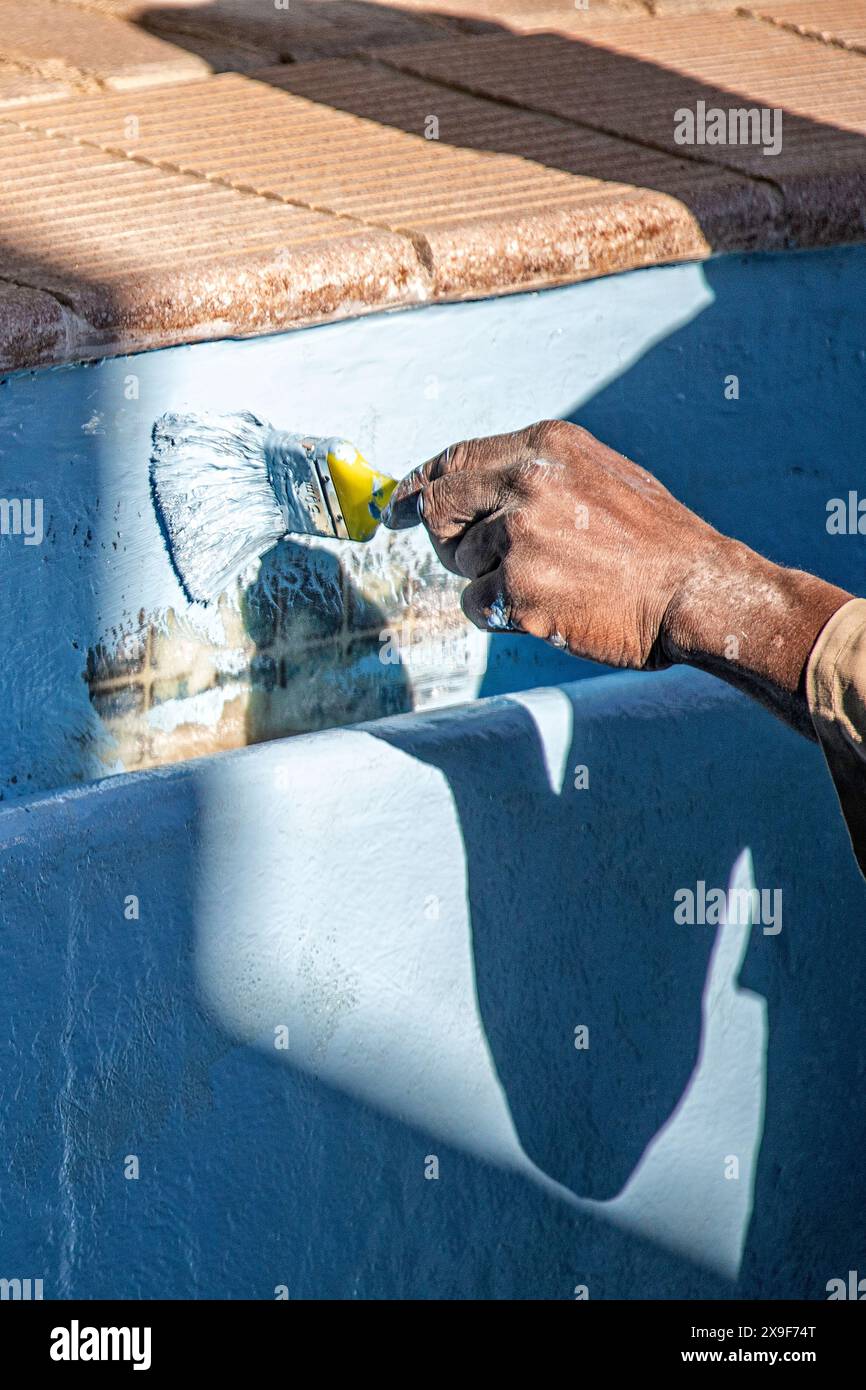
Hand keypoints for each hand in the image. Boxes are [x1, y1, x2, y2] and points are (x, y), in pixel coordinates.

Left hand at [385, 420, 850, 732]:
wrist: (693, 590)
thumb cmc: (654, 541)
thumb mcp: (597, 475)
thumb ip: (533, 474)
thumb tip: (465, 487)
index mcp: (543, 446)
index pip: (454, 459)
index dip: (420, 485)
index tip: (400, 507)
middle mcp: (523, 484)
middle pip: (438, 509)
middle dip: (443, 537)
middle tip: (470, 559)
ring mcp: (518, 538)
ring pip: (460, 566)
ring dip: (490, 582)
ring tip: (551, 584)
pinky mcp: (517, 590)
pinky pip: (475, 605)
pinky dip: (500, 614)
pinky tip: (545, 610)